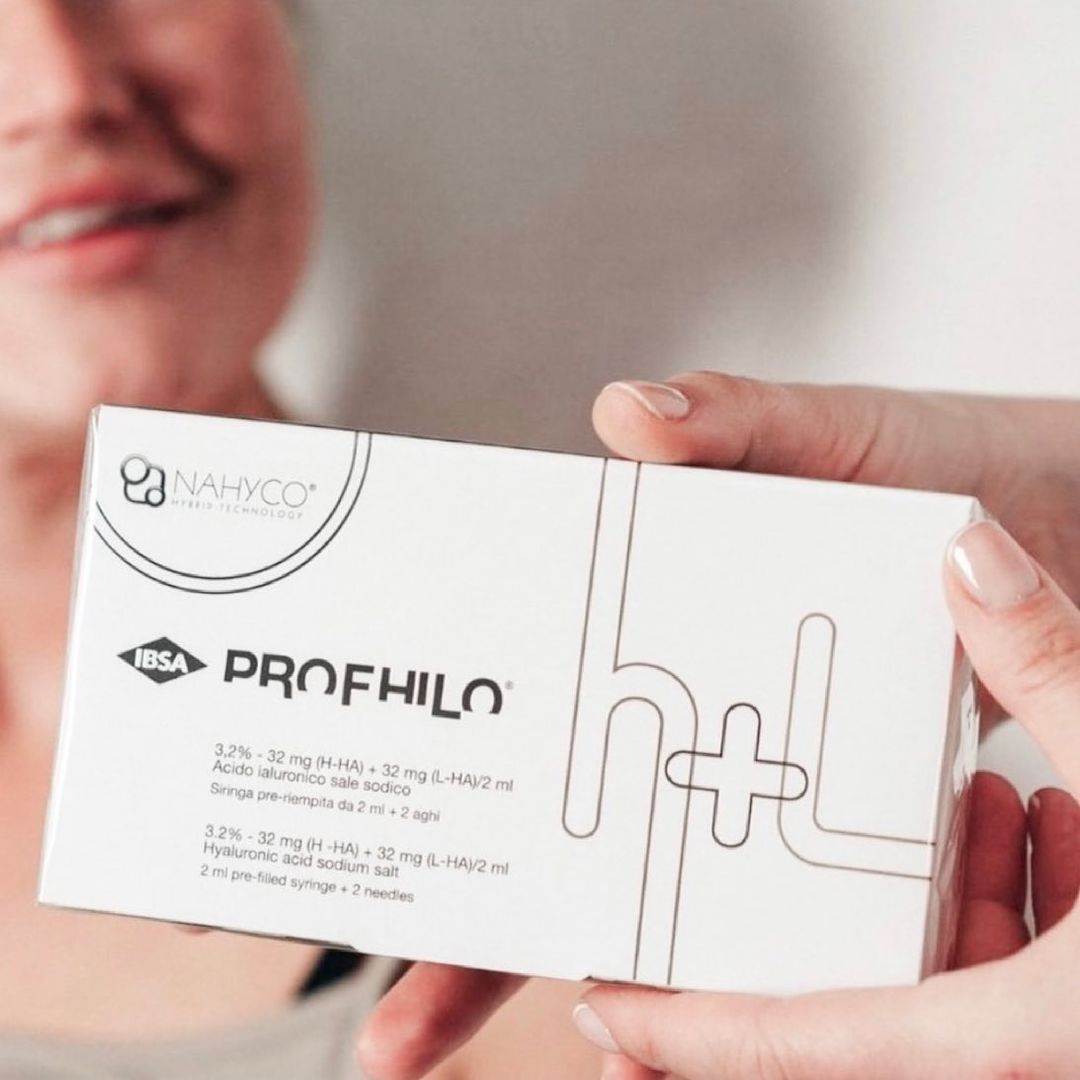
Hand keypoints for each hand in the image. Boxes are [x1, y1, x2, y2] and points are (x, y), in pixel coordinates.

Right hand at [355, 376, 1079, 1078]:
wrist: (1054, 505)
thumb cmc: (933, 462)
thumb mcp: (822, 437)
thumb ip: (733, 420)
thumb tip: (626, 411)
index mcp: (657, 622)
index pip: (532, 725)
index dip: (455, 802)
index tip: (385, 879)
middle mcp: (692, 707)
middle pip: (571, 844)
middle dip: (486, 943)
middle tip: (401, 1038)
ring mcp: (769, 762)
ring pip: (674, 895)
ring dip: (640, 980)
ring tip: (604, 1052)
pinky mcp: (858, 801)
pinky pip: (803, 904)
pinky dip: (779, 962)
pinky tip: (739, 1015)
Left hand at [573, 519, 1079, 1078]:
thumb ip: (1055, 661)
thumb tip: (967, 555)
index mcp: (1014, 1036)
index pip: (794, 1043)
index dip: (682, 1027)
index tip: (600, 1002)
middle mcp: (1031, 1058)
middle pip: (857, 1018)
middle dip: (815, 929)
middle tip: (758, 861)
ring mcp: (1064, 1044)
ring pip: (952, 989)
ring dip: (945, 887)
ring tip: (961, 793)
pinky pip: (1024, 979)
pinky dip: (1017, 895)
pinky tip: (1043, 812)